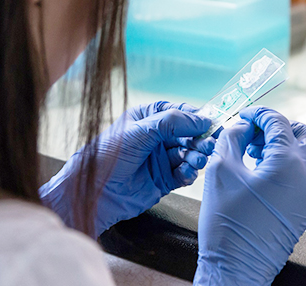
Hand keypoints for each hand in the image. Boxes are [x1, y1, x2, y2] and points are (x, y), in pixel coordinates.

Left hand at [40, 101, 214, 234]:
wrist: (95, 192)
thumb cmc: (108, 156)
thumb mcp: (141, 131)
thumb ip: (173, 123)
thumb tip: (202, 119)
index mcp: (149, 118)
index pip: (180, 113)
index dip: (197, 118)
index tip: (211, 124)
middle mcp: (157, 137)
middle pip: (189, 135)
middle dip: (200, 139)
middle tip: (208, 145)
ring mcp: (161, 158)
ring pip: (189, 154)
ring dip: (196, 156)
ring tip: (197, 160)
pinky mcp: (164, 179)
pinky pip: (184, 174)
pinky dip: (189, 173)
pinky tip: (186, 173)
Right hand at [194, 107, 305, 285]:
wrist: (237, 266)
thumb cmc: (227, 223)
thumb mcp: (221, 170)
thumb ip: (232, 138)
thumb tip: (241, 127)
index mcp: (289, 164)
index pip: (278, 122)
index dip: (258, 114)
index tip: (243, 117)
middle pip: (304, 133)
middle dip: (279, 126)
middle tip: (253, 133)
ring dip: (287, 145)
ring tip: (257, 153)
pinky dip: (292, 164)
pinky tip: (266, 171)